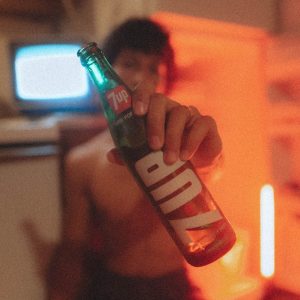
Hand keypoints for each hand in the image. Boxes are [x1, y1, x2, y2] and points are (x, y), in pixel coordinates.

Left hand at [107, 81, 222, 168]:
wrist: (193, 172)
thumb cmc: (164, 159)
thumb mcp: (145, 158)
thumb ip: (129, 154)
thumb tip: (110, 155)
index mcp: (153, 111)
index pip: (147, 90)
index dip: (141, 94)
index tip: (137, 111)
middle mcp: (170, 108)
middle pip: (161, 101)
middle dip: (155, 123)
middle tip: (154, 146)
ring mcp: (190, 115)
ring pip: (180, 113)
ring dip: (173, 137)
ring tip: (169, 160)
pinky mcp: (206, 125)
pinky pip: (202, 124)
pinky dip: (192, 140)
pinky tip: (185, 156)